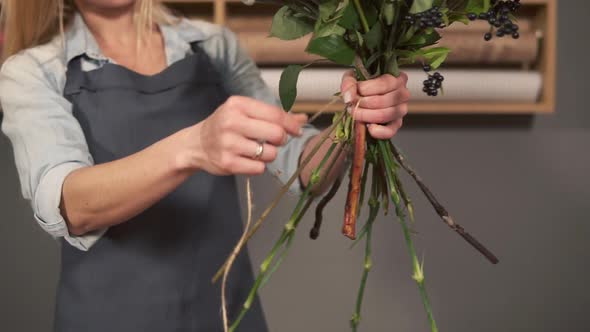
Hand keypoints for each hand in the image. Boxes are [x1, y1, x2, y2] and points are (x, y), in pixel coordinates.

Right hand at [191, 96, 306, 175]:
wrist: (196, 144)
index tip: (298, 130)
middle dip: (281, 139)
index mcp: (238, 105)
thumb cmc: (225, 125)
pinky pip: (259, 168)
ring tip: (258, 151)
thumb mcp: (244, 112)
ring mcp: (229, 143)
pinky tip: (249, 160)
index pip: (275, 114)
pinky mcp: (228, 163)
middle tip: (275, 141)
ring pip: (269, 153)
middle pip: (276, 134)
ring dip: (269, 154)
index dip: (291, 124)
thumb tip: (303, 119)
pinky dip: (258, 166)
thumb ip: (273, 115)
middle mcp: (232, 122)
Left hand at [340, 70, 409, 139]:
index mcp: (397, 78)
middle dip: (364, 104)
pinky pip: (390, 131)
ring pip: (386, 115)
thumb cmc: (362, 85)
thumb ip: (349, 83)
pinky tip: (368, 126)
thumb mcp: (353, 77)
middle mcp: (403, 94)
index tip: (356, 92)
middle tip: (352, 105)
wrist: (362, 99)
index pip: (385, 83)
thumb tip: (350, 97)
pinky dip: (378, 131)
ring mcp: (401, 110)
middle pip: (385, 100)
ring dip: (366, 115)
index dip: (367, 89)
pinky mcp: (396, 125)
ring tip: (355, 114)